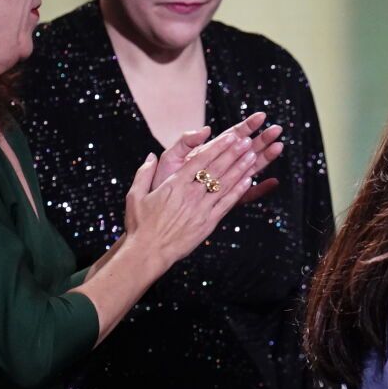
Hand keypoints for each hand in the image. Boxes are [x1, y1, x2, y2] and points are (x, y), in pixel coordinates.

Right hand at [121, 124, 268, 266]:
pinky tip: (249, 180)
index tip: (230, 136)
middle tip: (247, 140)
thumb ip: (144, 173)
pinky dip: (239, 191)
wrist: (149, 251)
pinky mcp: (209, 222)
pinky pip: (227, 203)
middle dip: (233, 153)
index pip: (200, 160)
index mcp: (174, 184)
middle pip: (217, 169)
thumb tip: (151, 155)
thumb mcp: (135, 195)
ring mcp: (202, 208)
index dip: (218, 147)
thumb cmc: (140, 224)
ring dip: (240, 169)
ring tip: (252, 155)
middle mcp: (191, 194)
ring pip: (225, 184)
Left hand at [151, 113, 285, 205]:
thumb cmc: (161, 184)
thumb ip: (186, 142)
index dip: (246, 126)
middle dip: (262, 139)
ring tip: (279, 147)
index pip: (231, 136)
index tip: (260, 116)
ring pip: (249, 169)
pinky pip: (246, 195)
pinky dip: (260, 189)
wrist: (158, 212)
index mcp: (208, 154)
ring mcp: (223, 184)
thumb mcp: (171, 158)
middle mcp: (219, 168)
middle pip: (245, 151)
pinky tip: (273, 182)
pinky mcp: (225, 201)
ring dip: (265, 159)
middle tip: (277, 130)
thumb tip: (205, 130)